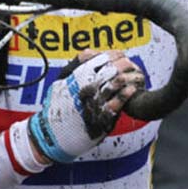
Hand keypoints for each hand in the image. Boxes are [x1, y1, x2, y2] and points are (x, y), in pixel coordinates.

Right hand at [27, 51, 143, 162]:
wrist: (55, 136)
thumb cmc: (61, 108)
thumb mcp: (62, 85)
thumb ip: (75, 68)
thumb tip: (87, 53)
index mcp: (74, 82)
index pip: (92, 64)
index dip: (108, 56)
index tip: (119, 53)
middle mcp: (82, 93)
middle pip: (102, 74)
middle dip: (116, 66)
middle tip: (127, 61)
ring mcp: (91, 108)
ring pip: (107, 90)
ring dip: (121, 79)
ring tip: (132, 73)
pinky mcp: (99, 122)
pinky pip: (112, 108)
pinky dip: (122, 97)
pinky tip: (132, 89)